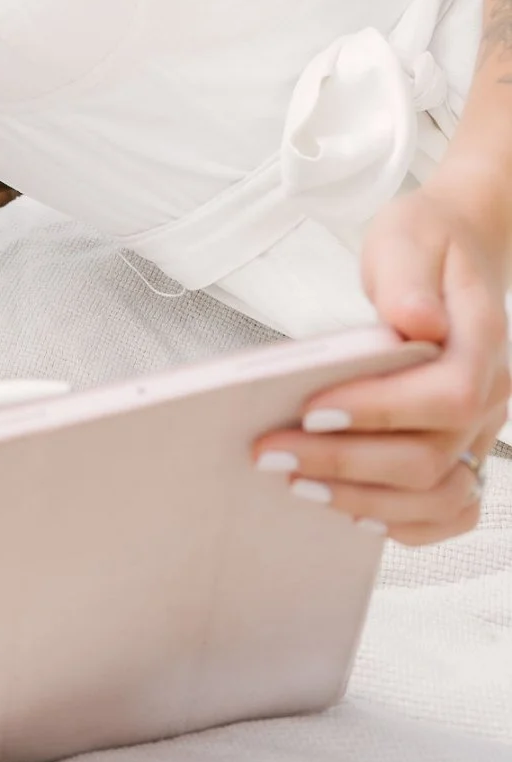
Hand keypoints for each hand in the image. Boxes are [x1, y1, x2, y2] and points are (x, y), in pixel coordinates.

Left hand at [251, 184, 508, 544]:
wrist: (455, 251)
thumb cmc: (426, 245)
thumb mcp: (408, 239)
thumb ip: (407, 279)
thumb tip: (414, 322)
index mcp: (482, 342)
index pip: (445, 395)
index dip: (379, 411)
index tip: (310, 409)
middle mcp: (492, 396)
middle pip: (432, 458)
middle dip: (344, 463)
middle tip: (272, 453)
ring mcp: (482, 431)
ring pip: (442, 497)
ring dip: (366, 501)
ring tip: (299, 484)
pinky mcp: (465, 451)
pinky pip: (451, 511)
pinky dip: (404, 523)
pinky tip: (351, 510)